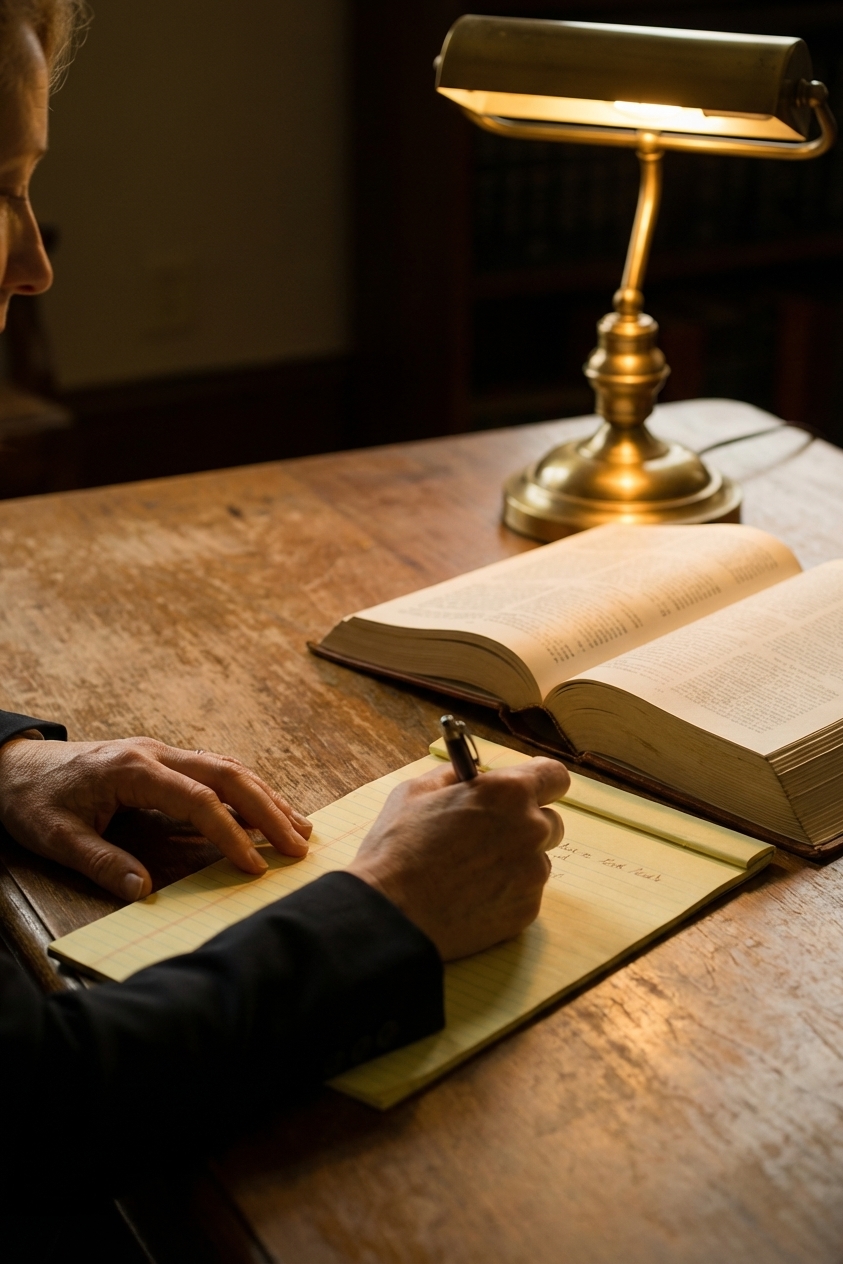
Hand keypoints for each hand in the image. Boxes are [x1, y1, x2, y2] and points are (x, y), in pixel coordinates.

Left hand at [0, 736, 312, 901]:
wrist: (13, 765)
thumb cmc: (32, 800)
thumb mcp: (56, 837)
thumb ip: (101, 862)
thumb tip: (144, 892)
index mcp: (133, 768)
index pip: (198, 800)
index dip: (230, 834)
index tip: (255, 866)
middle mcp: (156, 753)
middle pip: (228, 774)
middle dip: (269, 809)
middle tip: (300, 845)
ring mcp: (162, 752)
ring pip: (228, 767)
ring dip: (266, 797)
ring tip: (300, 828)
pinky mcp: (163, 760)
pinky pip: (215, 770)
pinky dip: (247, 790)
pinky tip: (266, 811)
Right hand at [349, 758, 568, 960]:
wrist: (391, 913)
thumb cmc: (398, 848)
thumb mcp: (416, 791)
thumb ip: (454, 776)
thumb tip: (470, 775)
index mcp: (508, 793)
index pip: (554, 776)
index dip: (542, 782)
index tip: (530, 789)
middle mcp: (531, 829)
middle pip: (550, 822)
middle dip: (525, 824)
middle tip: (487, 835)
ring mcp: (532, 873)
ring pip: (536, 859)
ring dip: (515, 860)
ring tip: (470, 871)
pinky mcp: (527, 909)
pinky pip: (525, 892)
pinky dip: (506, 892)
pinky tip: (470, 895)